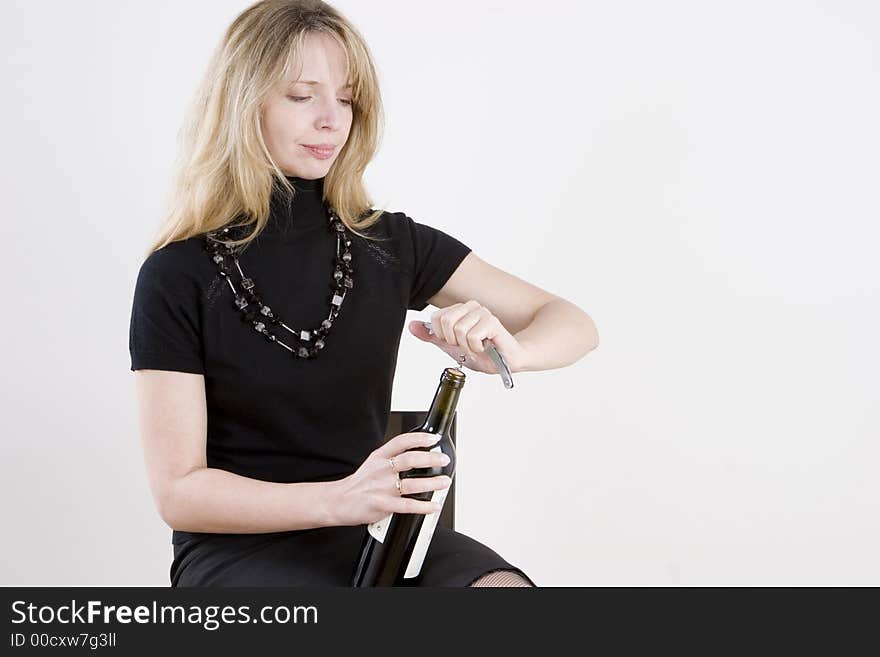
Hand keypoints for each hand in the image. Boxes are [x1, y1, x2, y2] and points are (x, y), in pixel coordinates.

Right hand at [331, 432, 451, 526]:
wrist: (338, 501)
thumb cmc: (359, 484)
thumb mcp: (373, 464)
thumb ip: (392, 459)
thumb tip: (419, 456)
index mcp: (379, 457)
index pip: (401, 442)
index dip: (419, 438)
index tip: (433, 439)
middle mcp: (381, 470)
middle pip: (409, 460)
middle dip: (430, 459)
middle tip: (443, 460)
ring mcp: (381, 488)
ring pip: (411, 484)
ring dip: (432, 483)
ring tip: (444, 482)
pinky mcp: (381, 505)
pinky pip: (407, 506)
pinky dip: (423, 506)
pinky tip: (433, 506)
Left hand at [408, 300, 527, 373]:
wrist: (505, 362)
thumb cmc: (483, 353)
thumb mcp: (451, 347)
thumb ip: (432, 336)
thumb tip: (412, 326)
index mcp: (460, 310)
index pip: (436, 318)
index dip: (443, 336)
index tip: (456, 343)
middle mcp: (471, 307)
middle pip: (445, 321)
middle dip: (454, 341)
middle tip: (467, 346)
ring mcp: (482, 312)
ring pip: (458, 330)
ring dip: (467, 347)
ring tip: (478, 347)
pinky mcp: (492, 321)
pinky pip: (472, 336)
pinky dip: (477, 348)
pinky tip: (485, 347)